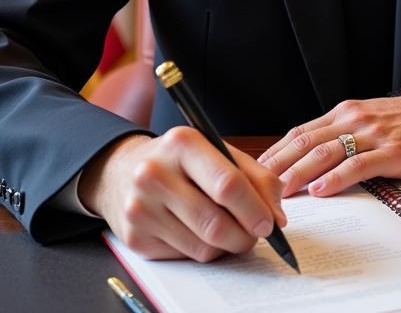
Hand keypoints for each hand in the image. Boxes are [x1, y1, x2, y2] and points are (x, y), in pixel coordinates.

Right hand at [78, 130, 285, 261]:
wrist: (123, 170)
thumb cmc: (180, 160)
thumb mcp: (217, 151)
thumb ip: (255, 176)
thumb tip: (277, 215)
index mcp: (182, 143)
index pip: (227, 184)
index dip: (255, 208)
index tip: (271, 222)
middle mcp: (155, 173)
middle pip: (216, 223)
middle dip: (246, 235)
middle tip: (256, 234)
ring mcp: (141, 208)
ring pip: (203, 247)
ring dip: (227, 245)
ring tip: (231, 231)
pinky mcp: (135, 237)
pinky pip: (186, 257)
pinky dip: (204, 250)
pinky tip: (200, 232)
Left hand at [258, 89, 400, 197]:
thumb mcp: (372, 122)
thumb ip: (345, 136)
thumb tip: (313, 162)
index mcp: (347, 113)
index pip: (301, 133)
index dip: (275, 152)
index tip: (253, 171)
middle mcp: (355, 119)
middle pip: (306, 142)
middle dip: (278, 164)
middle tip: (253, 185)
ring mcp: (373, 134)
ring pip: (326, 152)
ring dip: (298, 173)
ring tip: (277, 192)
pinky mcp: (393, 150)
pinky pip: (359, 164)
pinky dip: (337, 177)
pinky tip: (321, 189)